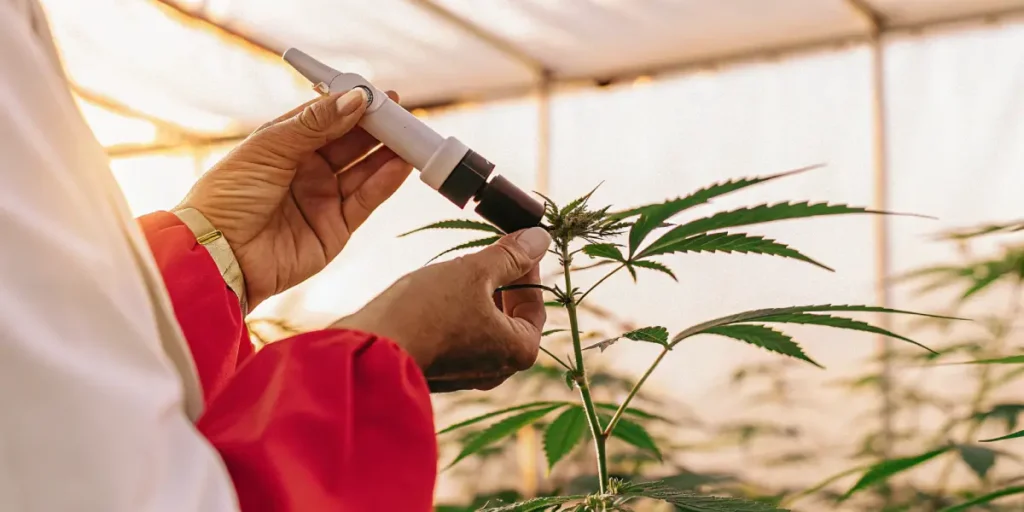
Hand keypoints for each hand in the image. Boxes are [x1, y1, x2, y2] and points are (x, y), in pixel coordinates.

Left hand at [176, 89, 412, 308]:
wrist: (218, 254)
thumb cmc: (229, 196)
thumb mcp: (269, 148)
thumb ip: (316, 124)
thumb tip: (356, 99)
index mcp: (284, 146)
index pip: (327, 119)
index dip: (352, 106)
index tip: (378, 95)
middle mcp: (306, 171)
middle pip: (350, 143)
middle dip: (377, 128)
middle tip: (402, 113)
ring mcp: (322, 200)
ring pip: (364, 171)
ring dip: (387, 153)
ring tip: (411, 136)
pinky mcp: (335, 229)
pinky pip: (366, 200)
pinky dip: (385, 182)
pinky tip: (400, 163)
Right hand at [333, 227, 552, 391]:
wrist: (370, 348)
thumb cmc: (427, 312)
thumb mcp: (473, 272)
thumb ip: (510, 256)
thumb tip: (539, 238)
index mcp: (518, 351)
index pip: (535, 304)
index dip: (527, 267)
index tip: (515, 242)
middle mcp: (497, 369)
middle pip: (511, 316)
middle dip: (501, 281)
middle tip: (489, 250)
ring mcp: (466, 373)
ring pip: (483, 323)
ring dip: (476, 293)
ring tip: (460, 268)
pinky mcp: (439, 369)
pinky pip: (458, 334)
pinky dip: (455, 310)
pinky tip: (438, 290)